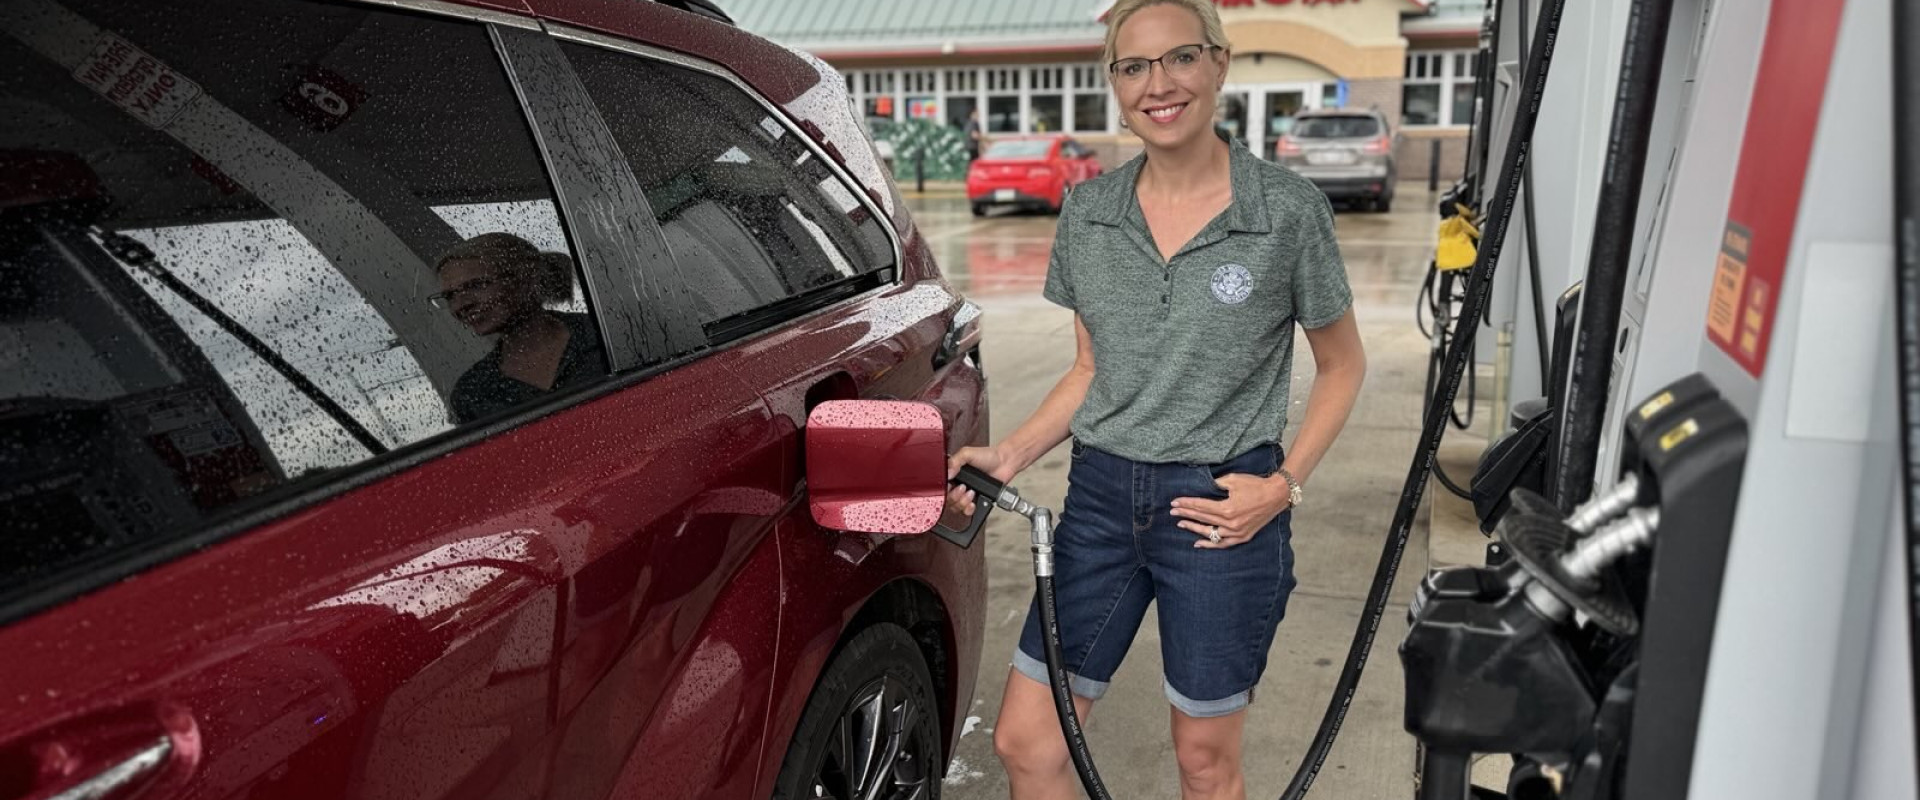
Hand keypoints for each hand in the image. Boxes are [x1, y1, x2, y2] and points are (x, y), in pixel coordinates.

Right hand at [945, 445, 1019, 518]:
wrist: (1004, 462)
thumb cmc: (988, 456)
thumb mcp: (967, 453)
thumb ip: (955, 461)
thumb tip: (947, 473)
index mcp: (953, 473)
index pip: (942, 486)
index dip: (944, 489)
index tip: (951, 486)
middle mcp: (958, 484)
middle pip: (948, 499)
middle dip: (955, 496)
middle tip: (964, 488)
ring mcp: (967, 494)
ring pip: (956, 507)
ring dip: (962, 502)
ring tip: (971, 493)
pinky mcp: (976, 500)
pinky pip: (967, 511)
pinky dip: (968, 509)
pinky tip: (972, 503)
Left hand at [1170, 473, 1292, 548]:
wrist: (1276, 495)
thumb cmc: (1255, 485)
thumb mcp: (1233, 480)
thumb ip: (1216, 484)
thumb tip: (1203, 486)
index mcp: (1227, 509)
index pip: (1201, 507)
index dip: (1186, 504)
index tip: (1174, 502)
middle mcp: (1231, 523)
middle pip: (1202, 519)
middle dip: (1186, 514)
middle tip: (1173, 512)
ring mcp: (1237, 532)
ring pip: (1210, 533)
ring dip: (1194, 529)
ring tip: (1181, 524)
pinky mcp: (1243, 536)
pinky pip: (1223, 543)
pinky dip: (1210, 544)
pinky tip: (1198, 543)